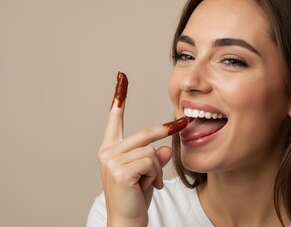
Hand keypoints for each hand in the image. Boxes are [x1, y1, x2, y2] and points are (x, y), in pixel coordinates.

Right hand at [98, 72, 186, 226]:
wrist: (127, 222)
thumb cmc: (134, 198)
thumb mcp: (147, 174)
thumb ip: (153, 158)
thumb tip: (164, 148)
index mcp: (110, 149)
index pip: (114, 119)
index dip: (119, 98)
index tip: (121, 78)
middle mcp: (107, 152)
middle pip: (144, 134)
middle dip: (165, 132)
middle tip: (183, 124)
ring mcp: (111, 161)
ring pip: (150, 150)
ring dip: (157, 168)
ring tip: (150, 182)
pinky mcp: (120, 171)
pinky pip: (151, 161)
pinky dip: (155, 174)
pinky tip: (148, 186)